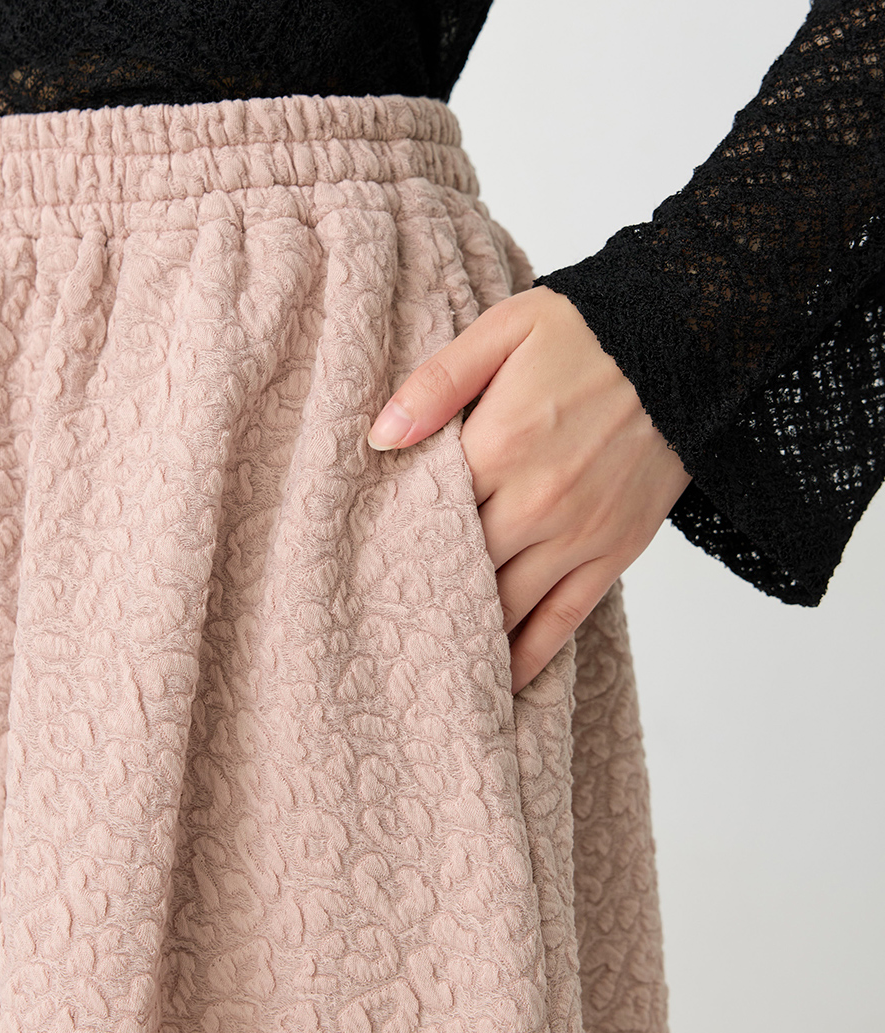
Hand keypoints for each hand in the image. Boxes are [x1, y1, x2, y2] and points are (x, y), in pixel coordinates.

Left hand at [366, 285, 691, 695]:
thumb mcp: (504, 330)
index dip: (393, 547)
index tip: (362, 571)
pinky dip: (529, 657)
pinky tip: (499, 683)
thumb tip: (380, 438)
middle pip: (462, 572)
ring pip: (507, 609)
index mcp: (499, 448)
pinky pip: (563, 621)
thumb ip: (437, 384)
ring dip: (468, 639)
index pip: (428, 518)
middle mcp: (536, 504)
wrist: (690, 341)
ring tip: (428, 669)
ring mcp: (579, 536)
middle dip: (422, 600)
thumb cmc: (589, 332)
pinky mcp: (615, 553)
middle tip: (381, 630)